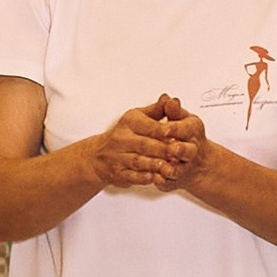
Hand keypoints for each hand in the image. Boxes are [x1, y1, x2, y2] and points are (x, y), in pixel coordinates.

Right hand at [87, 95, 205, 192]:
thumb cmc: (123, 135)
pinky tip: (154, 177)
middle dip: (162, 149)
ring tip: (169, 166)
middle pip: (144, 144)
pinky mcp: (118, 173)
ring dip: (154, 164)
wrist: (98, 156)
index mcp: (129, 123)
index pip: (148, 126)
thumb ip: (157, 111)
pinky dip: (143, 178)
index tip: (177, 134)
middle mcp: (121, 139)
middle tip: (178, 152)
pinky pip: (131, 176)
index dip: (163, 131)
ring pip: (138, 161)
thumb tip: (170, 99)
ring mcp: (118, 157)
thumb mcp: (138, 118)